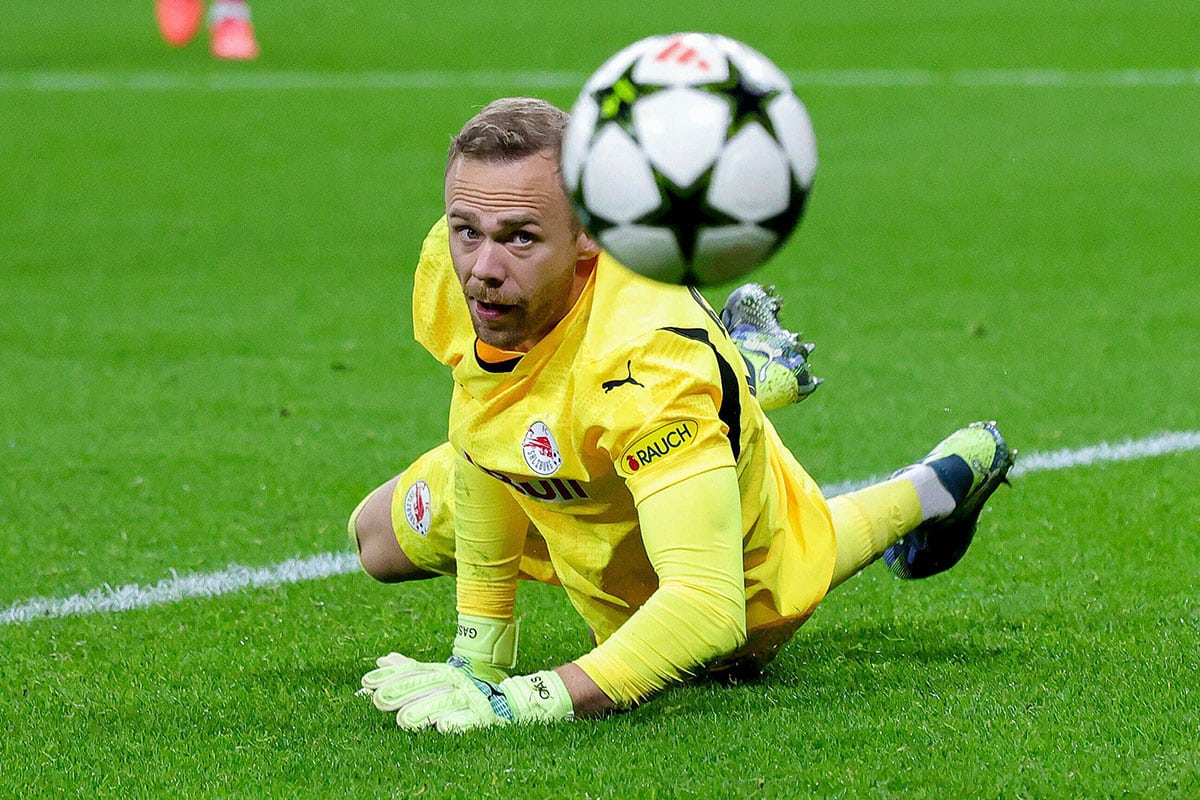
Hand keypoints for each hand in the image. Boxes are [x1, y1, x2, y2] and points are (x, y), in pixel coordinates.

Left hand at [360, 653, 573, 732]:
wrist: (508, 701)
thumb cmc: (463, 691)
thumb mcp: (438, 677)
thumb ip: (411, 670)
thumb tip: (383, 659)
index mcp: (442, 672)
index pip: (414, 671)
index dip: (391, 676)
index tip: (367, 682)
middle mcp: (455, 682)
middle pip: (426, 685)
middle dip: (402, 692)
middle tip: (379, 701)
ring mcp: (469, 698)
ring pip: (444, 703)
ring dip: (423, 711)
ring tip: (403, 721)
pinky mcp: (482, 717)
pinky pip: (468, 721)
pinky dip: (455, 723)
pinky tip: (441, 727)